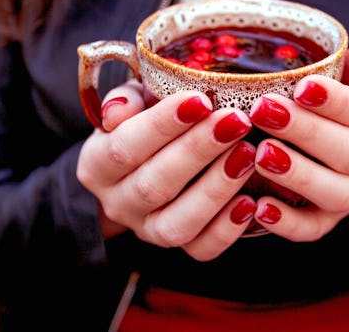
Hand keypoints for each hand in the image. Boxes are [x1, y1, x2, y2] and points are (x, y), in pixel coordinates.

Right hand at [77, 82, 257, 260]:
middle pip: (153, 184)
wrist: (147, 161)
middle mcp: (118, 203)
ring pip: (176, 224)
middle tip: (236, 121)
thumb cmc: (146, 120)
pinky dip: (227, 229)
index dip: (161, 124)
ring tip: (248, 154)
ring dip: (215, 189)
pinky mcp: (179, 247)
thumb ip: (125, 100)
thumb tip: (120, 110)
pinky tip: (251, 202)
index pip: (124, 147)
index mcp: (96, 164)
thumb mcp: (132, 101)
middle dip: (198, 150)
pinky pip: (201, 249)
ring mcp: (147, 230)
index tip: (200, 99)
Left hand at [247, 38, 348, 240]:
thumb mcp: (329, 82)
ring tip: (261, 154)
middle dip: (307, 131)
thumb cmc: (311, 109)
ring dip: (299, 174)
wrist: (309, 154)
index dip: (336, 100)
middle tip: (265, 111)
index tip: (303, 85)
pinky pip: (311, 229)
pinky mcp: (322, 223)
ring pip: (336, 193)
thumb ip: (348, 67)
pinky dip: (287, 221)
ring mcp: (346, 195)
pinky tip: (258, 207)